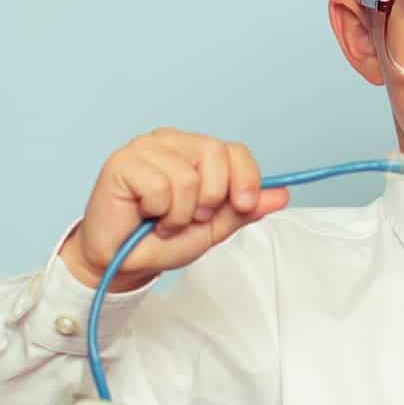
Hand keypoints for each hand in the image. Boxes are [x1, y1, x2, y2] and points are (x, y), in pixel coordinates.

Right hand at [61, 128, 288, 290]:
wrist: (123, 263)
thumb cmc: (162, 240)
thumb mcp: (214, 227)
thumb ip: (244, 209)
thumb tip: (281, 195)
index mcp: (195, 151)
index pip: (234, 150)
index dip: (247, 178)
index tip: (245, 205)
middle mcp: (171, 141)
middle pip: (215, 154)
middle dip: (212, 198)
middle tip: (192, 217)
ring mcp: (145, 148)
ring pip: (187, 176)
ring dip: (180, 212)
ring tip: (164, 220)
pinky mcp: (122, 162)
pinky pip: (159, 186)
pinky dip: (158, 211)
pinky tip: (145, 215)